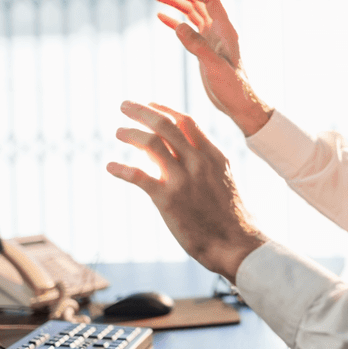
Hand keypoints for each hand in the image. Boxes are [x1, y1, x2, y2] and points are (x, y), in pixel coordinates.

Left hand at [106, 100, 265, 282]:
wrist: (236, 244)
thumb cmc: (230, 217)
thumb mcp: (222, 180)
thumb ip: (201, 164)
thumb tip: (172, 153)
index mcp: (213, 155)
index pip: (186, 121)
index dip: (164, 109)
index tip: (149, 104)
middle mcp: (198, 161)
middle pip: (165, 124)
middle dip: (141, 111)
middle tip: (124, 105)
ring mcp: (183, 179)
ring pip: (151, 143)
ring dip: (130, 134)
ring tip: (118, 132)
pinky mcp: (168, 199)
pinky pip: (138, 176)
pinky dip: (121, 168)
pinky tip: (110, 167)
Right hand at [153, 0, 272, 135]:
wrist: (240, 104)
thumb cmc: (234, 88)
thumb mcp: (215, 68)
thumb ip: (198, 47)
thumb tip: (179, 26)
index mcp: (226, 29)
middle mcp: (219, 29)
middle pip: (198, 0)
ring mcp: (211, 38)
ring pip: (192, 12)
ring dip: (175, 1)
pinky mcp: (204, 48)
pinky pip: (189, 27)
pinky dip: (175, 20)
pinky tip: (160, 16)